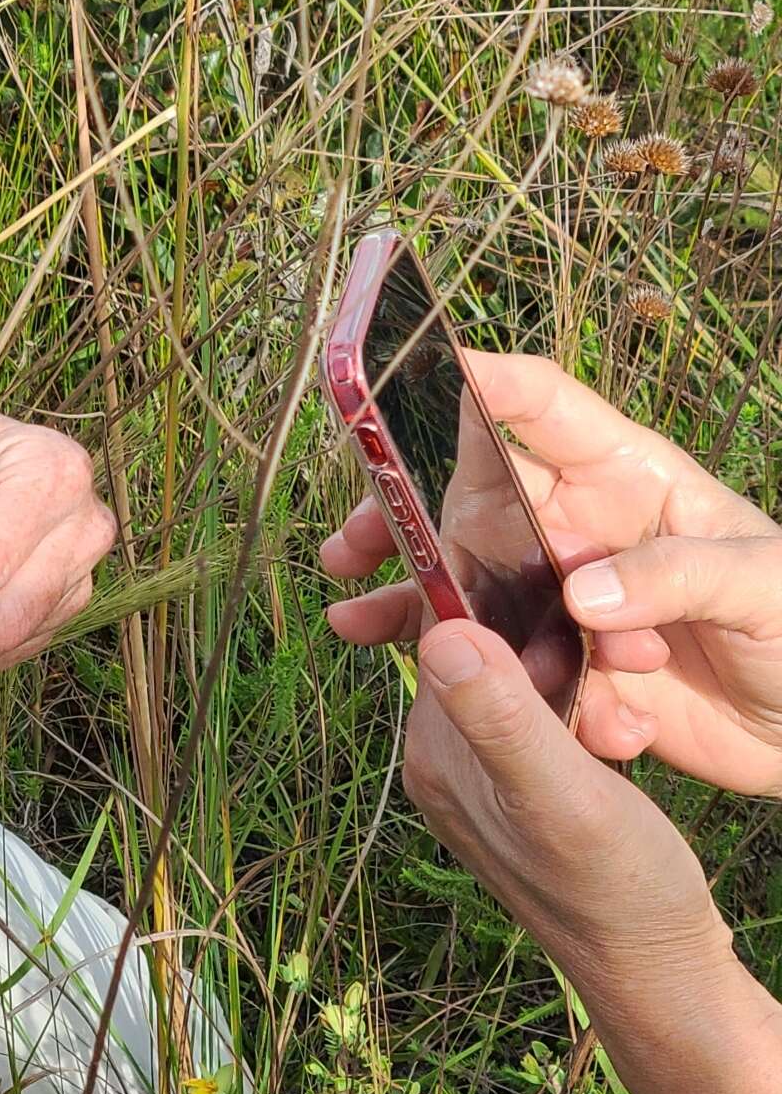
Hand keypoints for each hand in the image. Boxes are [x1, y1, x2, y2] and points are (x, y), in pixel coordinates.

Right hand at [322, 353, 781, 794]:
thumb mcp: (761, 583)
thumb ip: (674, 577)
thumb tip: (581, 595)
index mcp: (630, 478)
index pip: (545, 408)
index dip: (486, 382)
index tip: (424, 373)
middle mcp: (585, 532)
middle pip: (476, 503)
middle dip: (406, 515)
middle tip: (352, 541)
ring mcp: (570, 603)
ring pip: (474, 591)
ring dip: (416, 605)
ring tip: (356, 622)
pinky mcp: (570, 671)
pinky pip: (513, 675)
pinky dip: (490, 695)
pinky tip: (491, 720)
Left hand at [405, 620, 781, 1093]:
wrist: (663, 973)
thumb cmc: (621, 892)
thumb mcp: (565, 797)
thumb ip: (502, 720)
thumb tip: (437, 635)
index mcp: (436, 758)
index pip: (443, 639)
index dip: (493, 589)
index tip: (549, 556)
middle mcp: (445, 763)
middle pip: (477, 651)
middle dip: (538, 622)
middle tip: (606, 622)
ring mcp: (484, 776)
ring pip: (515, 675)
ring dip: (566, 654)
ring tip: (621, 658)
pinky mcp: (525, 787)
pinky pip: (540, 709)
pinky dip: (577, 691)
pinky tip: (618, 696)